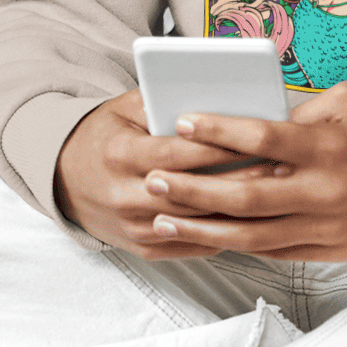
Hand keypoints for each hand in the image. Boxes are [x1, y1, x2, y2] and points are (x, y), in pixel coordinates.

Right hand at [54, 90, 287, 258]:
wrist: (65, 179)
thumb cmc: (106, 135)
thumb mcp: (125, 107)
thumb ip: (163, 101)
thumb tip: (215, 98)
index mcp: (119, 155)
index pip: (177, 154)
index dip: (218, 149)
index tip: (256, 140)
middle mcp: (124, 196)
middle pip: (193, 193)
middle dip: (239, 180)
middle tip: (281, 168)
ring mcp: (133, 228)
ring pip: (197, 225)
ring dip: (238, 210)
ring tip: (276, 192)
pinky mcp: (143, 249)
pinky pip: (192, 245)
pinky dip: (223, 232)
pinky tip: (253, 218)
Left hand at [137, 81, 346, 260]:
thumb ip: (299, 113)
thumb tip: (249, 125)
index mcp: (328, 147)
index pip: (263, 138)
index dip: (218, 130)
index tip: (182, 121)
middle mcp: (324, 192)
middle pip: (246, 195)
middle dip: (194, 189)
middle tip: (152, 178)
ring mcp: (325, 227)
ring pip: (252, 235)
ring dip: (202, 228)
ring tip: (162, 217)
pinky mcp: (328, 252)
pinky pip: (273, 253)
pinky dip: (236, 245)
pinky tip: (205, 236)